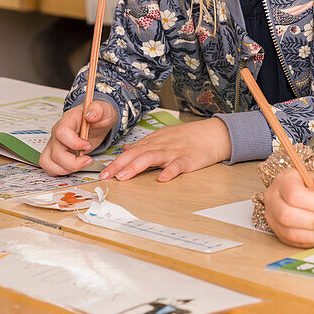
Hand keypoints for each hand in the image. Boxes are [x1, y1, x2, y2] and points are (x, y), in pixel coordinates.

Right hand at [40, 101, 118, 175]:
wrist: (97, 122)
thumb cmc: (98, 117)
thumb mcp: (104, 110)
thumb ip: (98, 110)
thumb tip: (90, 115)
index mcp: (68, 120)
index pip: (61, 132)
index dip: (74, 143)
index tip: (87, 146)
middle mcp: (57, 132)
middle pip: (55, 152)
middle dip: (72, 162)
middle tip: (88, 160)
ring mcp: (55, 144)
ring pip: (47, 161)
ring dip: (64, 169)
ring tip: (80, 165)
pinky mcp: (56, 153)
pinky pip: (49, 166)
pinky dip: (59, 171)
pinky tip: (74, 167)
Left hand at [98, 117, 231, 181]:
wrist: (211, 134)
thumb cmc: (187, 138)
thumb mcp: (163, 138)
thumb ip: (144, 145)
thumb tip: (125, 149)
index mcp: (154, 142)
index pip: (130, 151)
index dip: (115, 162)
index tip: (103, 172)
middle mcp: (160, 146)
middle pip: (136, 153)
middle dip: (119, 165)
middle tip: (106, 176)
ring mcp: (173, 152)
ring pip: (152, 157)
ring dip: (135, 167)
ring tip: (123, 177)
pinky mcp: (188, 160)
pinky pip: (177, 165)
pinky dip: (169, 171)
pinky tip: (162, 179)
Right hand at [264, 168, 313, 247]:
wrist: (299, 192)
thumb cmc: (309, 184)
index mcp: (283, 180)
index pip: (294, 195)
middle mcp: (272, 199)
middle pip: (287, 215)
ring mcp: (272, 217)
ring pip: (289, 232)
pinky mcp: (278, 232)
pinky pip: (293, 242)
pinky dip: (313, 242)